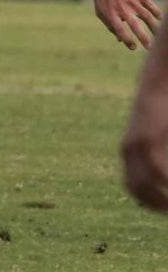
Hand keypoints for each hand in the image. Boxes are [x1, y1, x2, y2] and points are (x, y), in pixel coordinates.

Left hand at [93, 0, 159, 49]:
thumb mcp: (101, 11)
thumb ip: (110, 26)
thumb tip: (121, 40)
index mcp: (111, 14)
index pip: (120, 31)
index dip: (127, 40)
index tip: (133, 47)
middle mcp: (123, 8)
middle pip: (135, 26)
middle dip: (144, 38)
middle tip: (149, 48)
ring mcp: (132, 1)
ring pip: (147, 17)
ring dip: (154, 28)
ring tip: (159, 36)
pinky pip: (150, 6)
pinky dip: (157, 13)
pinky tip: (159, 20)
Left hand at [122, 91, 167, 211]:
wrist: (157, 83)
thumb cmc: (162, 107)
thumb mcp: (157, 132)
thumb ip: (156, 148)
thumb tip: (160, 170)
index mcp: (129, 148)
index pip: (131, 184)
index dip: (145, 200)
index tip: (162, 209)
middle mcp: (128, 149)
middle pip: (135, 187)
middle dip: (154, 204)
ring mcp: (136, 144)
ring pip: (146, 184)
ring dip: (162, 199)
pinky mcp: (148, 140)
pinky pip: (157, 172)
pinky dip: (167, 184)